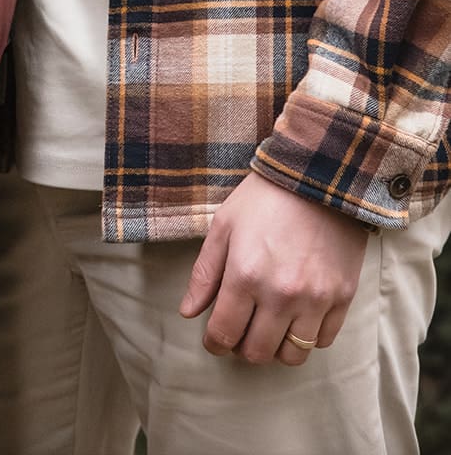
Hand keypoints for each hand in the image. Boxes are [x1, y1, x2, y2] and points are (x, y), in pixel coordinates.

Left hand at [179, 172, 367, 365]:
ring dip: (276, 347)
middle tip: (242, 329)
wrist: (318, 177)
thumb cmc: (264, 198)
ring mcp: (315, 299)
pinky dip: (307, 337)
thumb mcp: (224, 226)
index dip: (215, 342)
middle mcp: (281, 295)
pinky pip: (323, 341)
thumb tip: (188, 312)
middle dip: (243, 347)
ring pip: (292, 355)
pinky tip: (297, 317)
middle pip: (257, 352)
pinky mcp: (342, 297)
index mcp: (245, 276)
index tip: (215, 339)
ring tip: (269, 327)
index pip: (224, 333)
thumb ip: (205, 273)